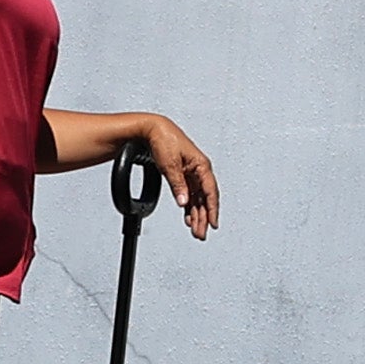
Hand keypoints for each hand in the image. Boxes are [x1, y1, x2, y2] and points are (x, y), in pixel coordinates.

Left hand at [124, 116, 222, 238]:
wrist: (152, 129)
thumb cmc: (164, 139)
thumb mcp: (170, 165)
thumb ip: (178, 185)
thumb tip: (183, 202)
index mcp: (201, 165)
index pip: (210, 192)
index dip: (212, 209)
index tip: (213, 223)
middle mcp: (199, 170)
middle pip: (205, 199)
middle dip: (204, 218)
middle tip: (201, 234)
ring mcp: (191, 173)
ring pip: (197, 199)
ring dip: (197, 214)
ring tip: (196, 230)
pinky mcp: (183, 175)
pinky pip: (189, 195)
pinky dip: (189, 207)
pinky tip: (188, 217)